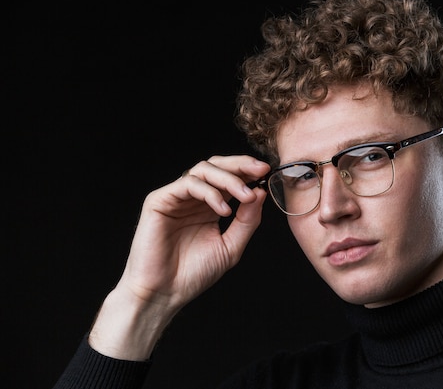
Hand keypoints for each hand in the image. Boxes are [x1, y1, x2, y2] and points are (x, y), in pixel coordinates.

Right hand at [89, 155, 269, 359]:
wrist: (166, 293)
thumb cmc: (194, 273)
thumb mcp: (231, 246)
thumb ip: (247, 220)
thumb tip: (260, 193)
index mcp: (209, 206)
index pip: (228, 177)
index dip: (247, 171)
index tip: (267, 172)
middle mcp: (192, 198)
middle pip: (216, 166)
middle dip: (241, 165)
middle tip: (260, 170)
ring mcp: (175, 197)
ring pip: (203, 170)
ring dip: (229, 179)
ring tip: (245, 196)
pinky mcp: (159, 200)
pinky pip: (187, 184)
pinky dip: (209, 193)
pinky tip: (224, 210)